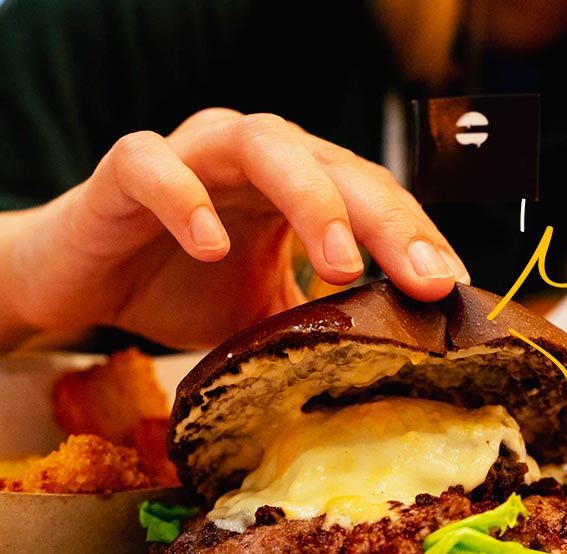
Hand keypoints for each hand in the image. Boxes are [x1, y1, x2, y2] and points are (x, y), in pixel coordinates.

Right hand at [1, 109, 468, 349]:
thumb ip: (314, 323)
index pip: (370, 196)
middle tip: (423, 277)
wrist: (87, 282)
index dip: (414, 235)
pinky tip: (212, 244)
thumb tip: (384, 367)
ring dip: (308, 199)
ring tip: (339, 264)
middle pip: (334, 165)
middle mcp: (254, 158)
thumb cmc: (181, 289)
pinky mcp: (125, 171)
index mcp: (296, 186)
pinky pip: (154, 165)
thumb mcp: (263, 314)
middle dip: (383, 220)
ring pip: (261, 145)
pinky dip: (185, 198)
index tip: (452, 287)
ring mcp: (192, 154)